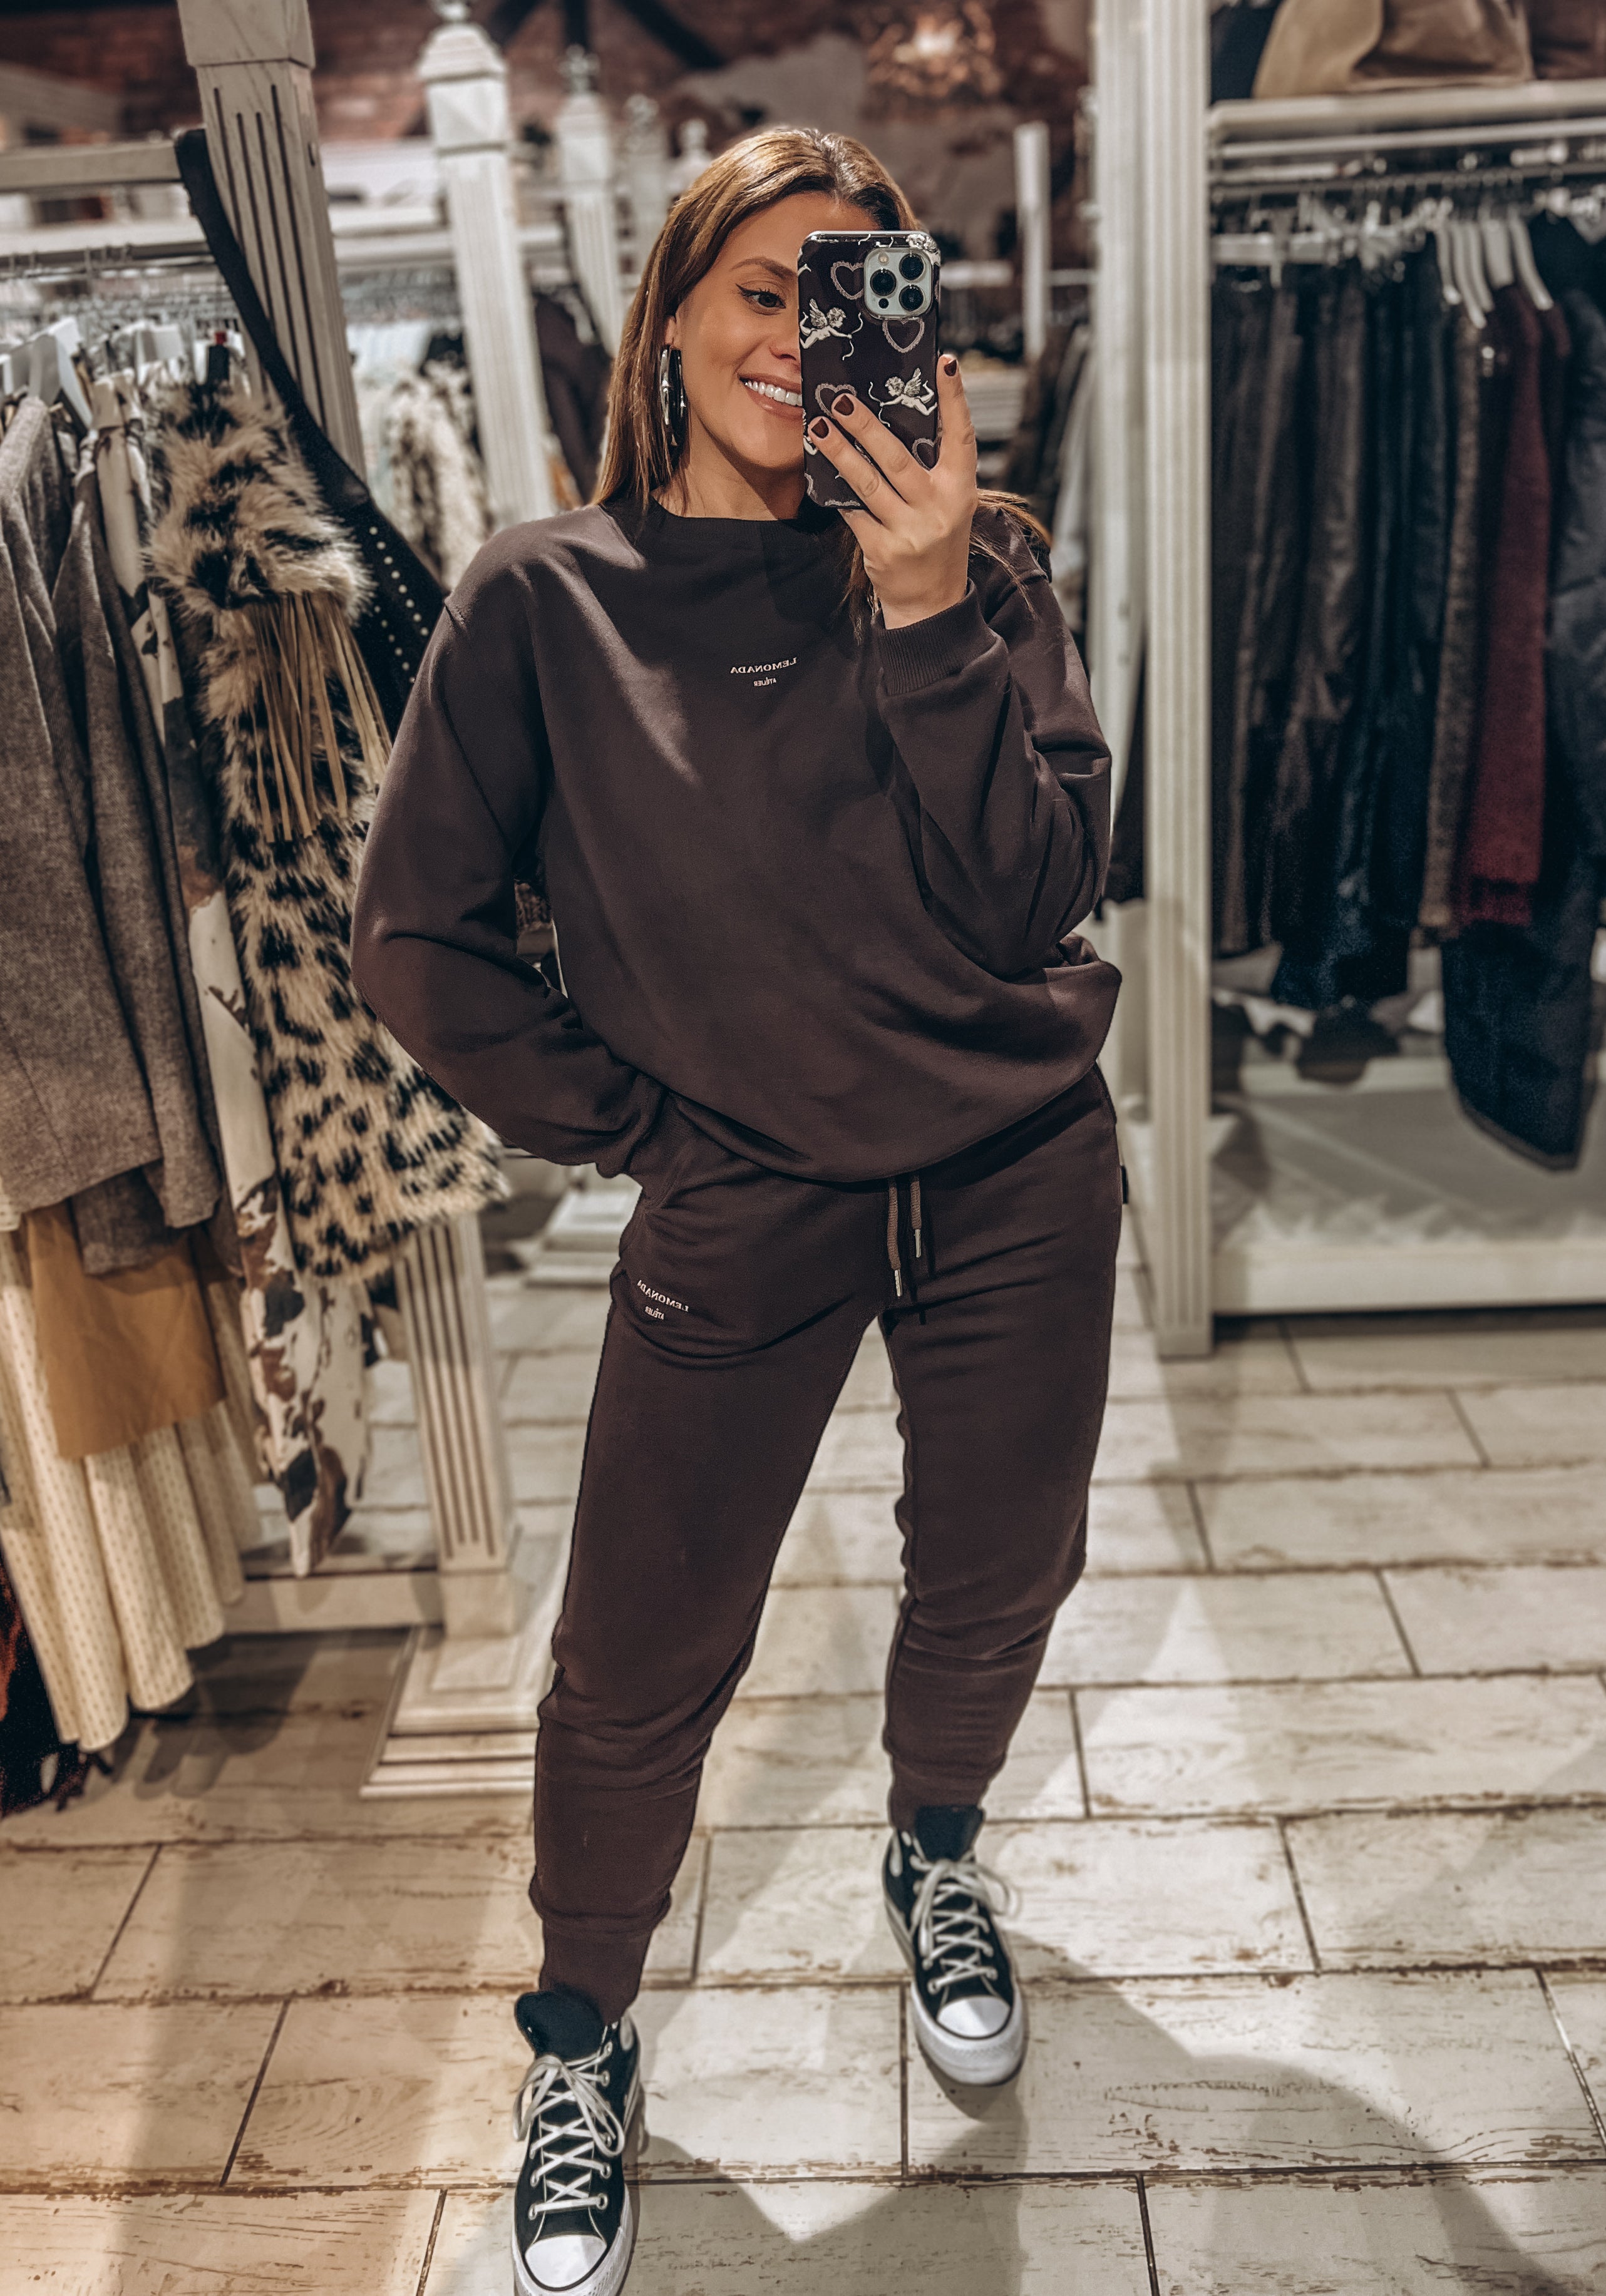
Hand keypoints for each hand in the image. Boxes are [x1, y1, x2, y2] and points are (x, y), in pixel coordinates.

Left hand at [807, 354, 977, 629]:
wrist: (931, 603)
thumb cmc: (935, 540)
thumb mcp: (947, 503)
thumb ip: (929, 468)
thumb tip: (893, 419)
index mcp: (960, 490)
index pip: (961, 437)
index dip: (955, 399)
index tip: (944, 363)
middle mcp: (939, 508)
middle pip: (897, 457)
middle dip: (866, 426)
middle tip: (840, 399)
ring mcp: (910, 531)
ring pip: (868, 483)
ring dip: (840, 453)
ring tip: (818, 427)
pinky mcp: (883, 550)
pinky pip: (852, 512)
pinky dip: (835, 491)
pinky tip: (818, 470)